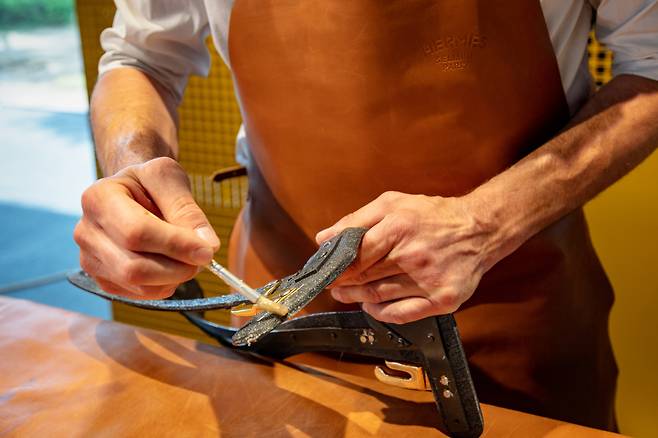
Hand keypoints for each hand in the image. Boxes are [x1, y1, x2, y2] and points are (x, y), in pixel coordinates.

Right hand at [74, 157, 218, 298]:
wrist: (132, 192)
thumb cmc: (149, 183)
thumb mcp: (169, 178)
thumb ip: (187, 209)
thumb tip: (207, 245)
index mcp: (98, 198)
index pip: (137, 232)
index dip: (176, 245)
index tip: (207, 250)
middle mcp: (86, 232)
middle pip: (134, 267)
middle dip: (178, 267)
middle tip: (204, 257)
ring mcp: (90, 259)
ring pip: (137, 285)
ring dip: (174, 278)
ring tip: (188, 258)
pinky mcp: (103, 279)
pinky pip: (139, 294)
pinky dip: (165, 285)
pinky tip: (172, 266)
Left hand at [316, 191, 494, 323]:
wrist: (480, 230)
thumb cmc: (433, 216)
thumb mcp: (392, 204)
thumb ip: (356, 220)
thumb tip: (324, 237)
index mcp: (399, 227)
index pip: (355, 254)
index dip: (335, 267)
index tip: (324, 272)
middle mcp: (414, 255)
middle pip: (364, 277)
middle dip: (342, 283)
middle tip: (331, 284)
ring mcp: (429, 280)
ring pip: (379, 296)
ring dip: (356, 298)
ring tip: (346, 294)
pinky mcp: (442, 299)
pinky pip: (402, 314)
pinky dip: (380, 313)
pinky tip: (371, 306)